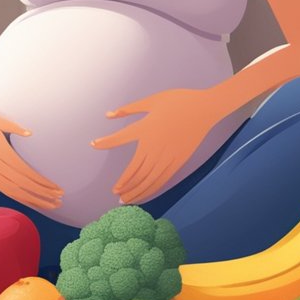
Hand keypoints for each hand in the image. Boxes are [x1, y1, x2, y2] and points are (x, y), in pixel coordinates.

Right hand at [0, 104, 63, 210]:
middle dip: (42, 194)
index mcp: (1, 152)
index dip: (42, 183)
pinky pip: (5, 190)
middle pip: (22, 185)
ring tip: (50, 205)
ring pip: (14, 192)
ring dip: (33, 200)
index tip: (57, 188)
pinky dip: (20, 198)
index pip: (26, 173)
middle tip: (59, 200)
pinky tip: (31, 201)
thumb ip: (15, 128)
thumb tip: (30, 133)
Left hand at [92, 87, 221, 203]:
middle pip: (134, 170)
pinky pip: (162, 179)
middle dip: (123, 183)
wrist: (204, 109)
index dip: (105, 142)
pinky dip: (151, 189)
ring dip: (135, 190)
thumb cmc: (178, 101)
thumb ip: (129, 109)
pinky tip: (144, 194)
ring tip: (125, 199)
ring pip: (147, 179)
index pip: (119, 138)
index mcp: (145, 128)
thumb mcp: (151, 101)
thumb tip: (108, 114)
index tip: (94, 144)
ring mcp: (167, 155)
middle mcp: (154, 145)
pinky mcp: (178, 161)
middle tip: (115, 192)